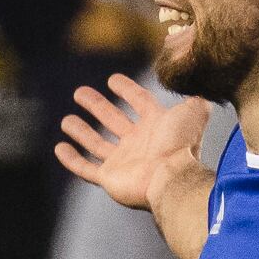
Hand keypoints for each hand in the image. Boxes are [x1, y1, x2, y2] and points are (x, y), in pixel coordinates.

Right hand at [54, 74, 211, 210]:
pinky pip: (86, 168)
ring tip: (66, 120)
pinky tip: (59, 148)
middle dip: (97, 106)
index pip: (140, 102)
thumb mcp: (194, 112)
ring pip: (96, 143)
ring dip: (81, 131)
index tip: (113, 79)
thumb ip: (196, 96)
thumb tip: (199, 82)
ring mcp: (123, 161)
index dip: (127, 90)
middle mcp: (139, 142)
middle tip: (79, 92)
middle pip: (113, 120)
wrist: (171, 176)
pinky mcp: (109, 178)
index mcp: (156, 125)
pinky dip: (72, 159)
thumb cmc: (181, 144)